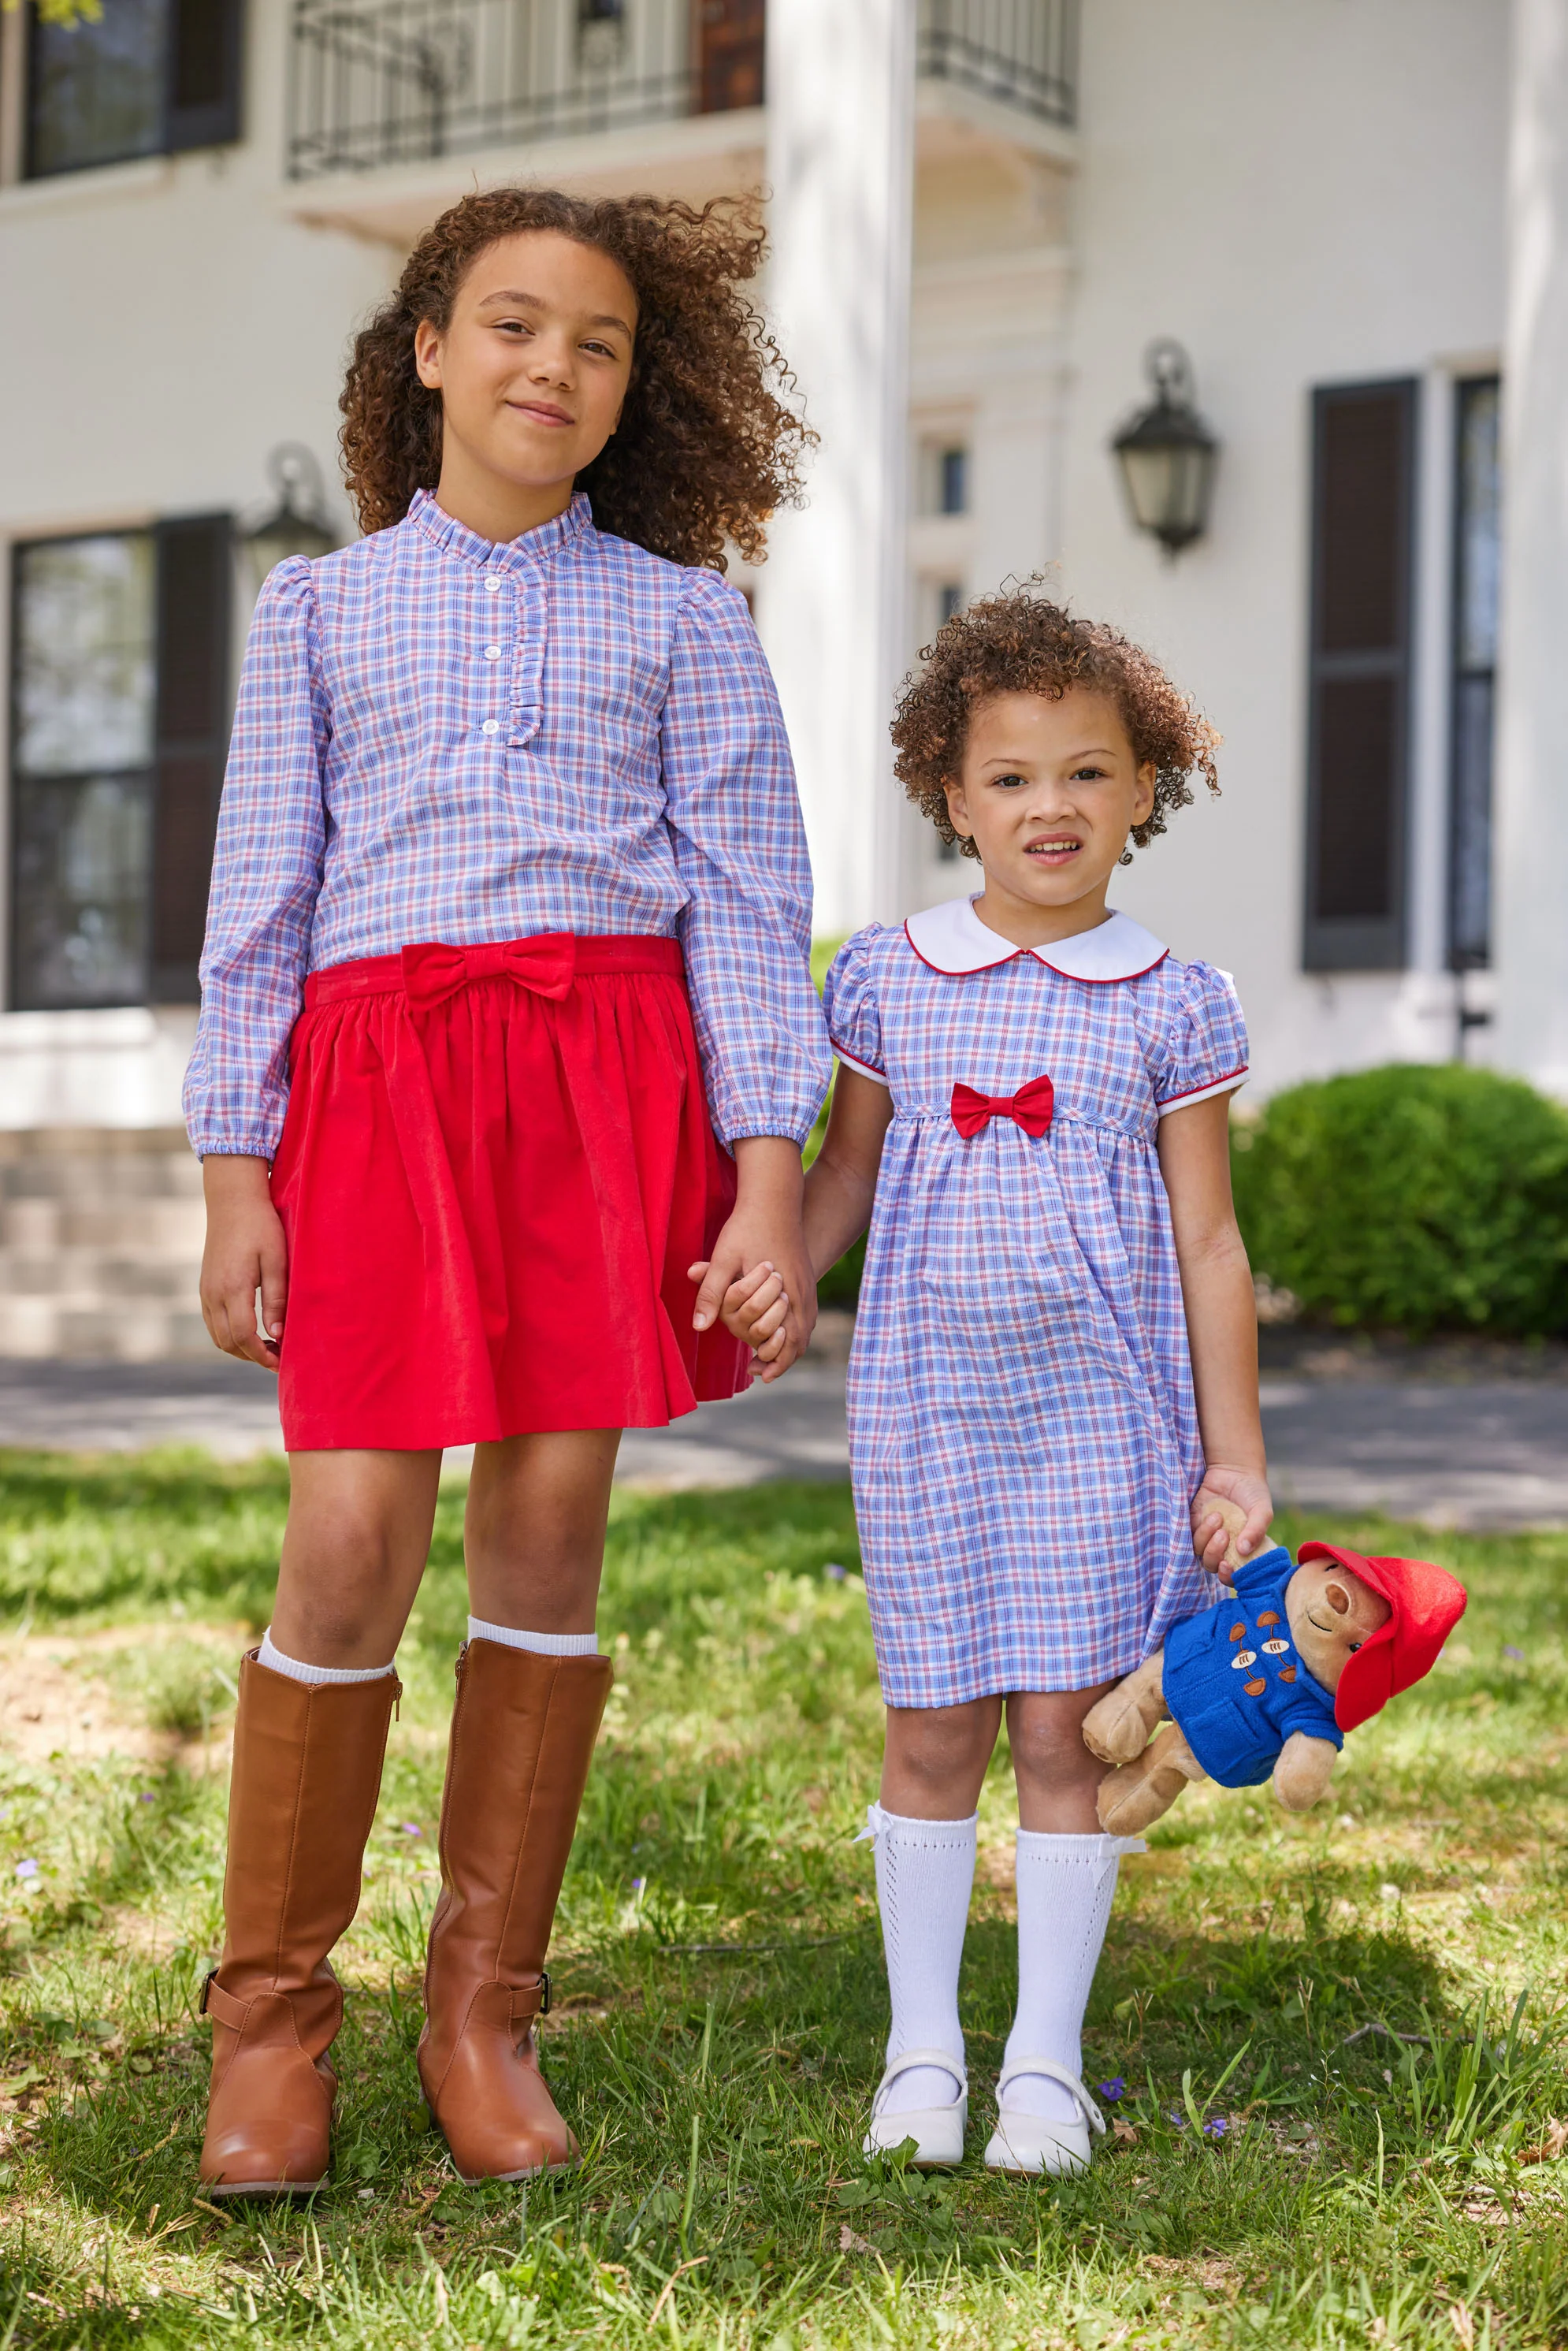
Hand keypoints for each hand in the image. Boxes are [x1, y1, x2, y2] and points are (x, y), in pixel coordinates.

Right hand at [199, 1156, 286, 1370]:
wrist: (232, 1201)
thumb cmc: (260, 1226)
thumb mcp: (276, 1260)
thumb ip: (277, 1299)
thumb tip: (277, 1334)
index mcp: (232, 1288)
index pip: (243, 1336)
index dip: (262, 1355)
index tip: (282, 1363)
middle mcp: (213, 1293)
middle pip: (228, 1342)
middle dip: (253, 1356)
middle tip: (279, 1359)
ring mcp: (205, 1291)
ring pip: (218, 1336)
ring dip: (241, 1348)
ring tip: (269, 1347)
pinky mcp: (204, 1287)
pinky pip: (213, 1323)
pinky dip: (230, 1335)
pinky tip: (252, 1331)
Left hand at [689, 1137, 814, 1383]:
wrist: (773, 1197)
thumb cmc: (746, 1227)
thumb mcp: (724, 1258)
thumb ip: (712, 1292)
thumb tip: (699, 1327)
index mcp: (784, 1290)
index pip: (788, 1339)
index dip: (775, 1361)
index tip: (759, 1374)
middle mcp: (802, 1291)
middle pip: (801, 1338)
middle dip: (782, 1358)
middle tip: (761, 1372)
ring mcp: (808, 1283)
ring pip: (806, 1327)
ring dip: (790, 1345)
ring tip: (769, 1358)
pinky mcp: (806, 1275)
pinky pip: (806, 1312)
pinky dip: (795, 1327)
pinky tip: (778, 1328)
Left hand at [1191, 1466, 1272, 1580]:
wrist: (1235, 1470)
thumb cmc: (1252, 1493)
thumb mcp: (1262, 1510)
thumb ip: (1257, 1530)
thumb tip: (1243, 1550)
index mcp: (1242, 1550)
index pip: (1233, 1575)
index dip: (1229, 1577)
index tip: (1227, 1565)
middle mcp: (1224, 1546)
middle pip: (1211, 1566)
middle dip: (1214, 1555)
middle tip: (1224, 1535)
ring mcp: (1207, 1535)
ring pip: (1198, 1551)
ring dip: (1206, 1539)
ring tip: (1219, 1518)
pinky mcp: (1193, 1521)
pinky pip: (1188, 1534)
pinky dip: (1198, 1529)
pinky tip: (1212, 1515)